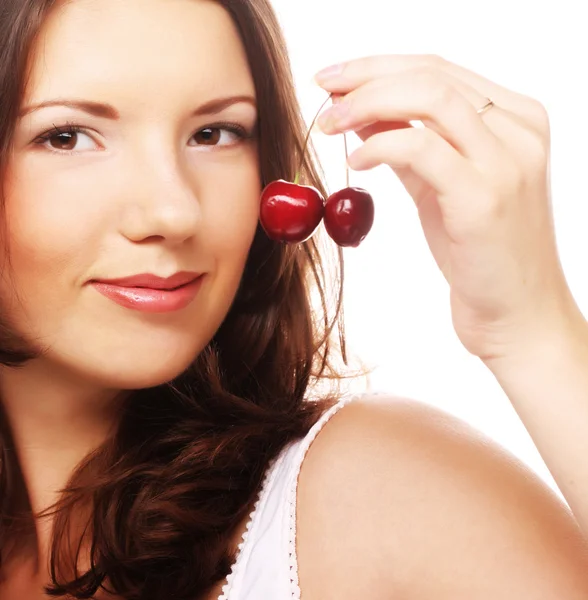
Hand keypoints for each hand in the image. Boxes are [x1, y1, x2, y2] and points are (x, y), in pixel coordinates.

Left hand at [313, 54, 578, 362]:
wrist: (515, 313)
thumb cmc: (479, 252)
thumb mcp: (442, 186)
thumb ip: (411, 145)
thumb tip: (362, 111)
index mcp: (514, 120)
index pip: (438, 69)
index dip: (378, 66)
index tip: (334, 79)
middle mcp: (519, 131)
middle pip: (431, 74)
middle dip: (365, 76)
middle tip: (323, 91)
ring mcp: (507, 162)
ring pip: (430, 99)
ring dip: (366, 103)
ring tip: (329, 123)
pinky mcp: (484, 198)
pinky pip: (421, 150)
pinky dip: (379, 147)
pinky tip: (355, 162)